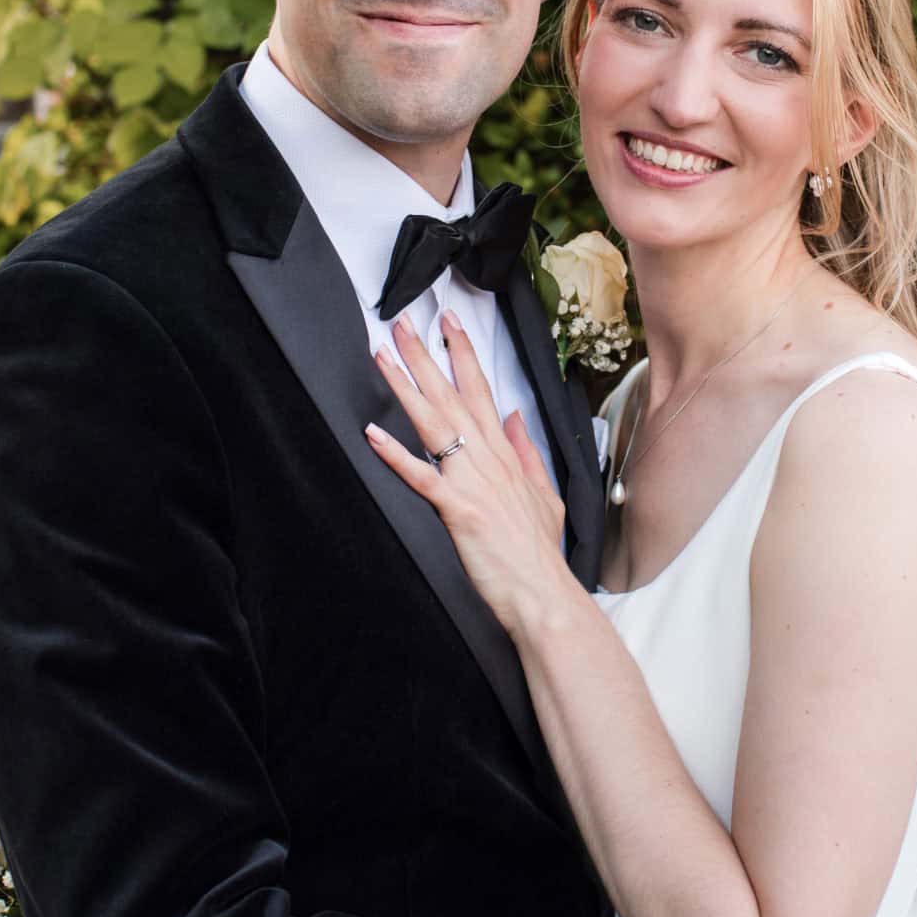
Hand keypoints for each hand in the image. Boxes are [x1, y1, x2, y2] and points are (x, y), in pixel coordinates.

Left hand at [366, 311, 572, 637]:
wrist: (544, 593)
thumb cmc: (538, 551)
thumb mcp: (544, 493)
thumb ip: (527, 452)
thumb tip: (515, 416)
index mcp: (506, 455)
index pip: (481, 391)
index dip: (463, 354)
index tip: (449, 323)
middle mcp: (489, 460)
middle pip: (452, 396)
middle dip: (426, 356)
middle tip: (403, 323)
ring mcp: (474, 482)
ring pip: (434, 424)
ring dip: (406, 387)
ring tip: (382, 357)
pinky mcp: (459, 510)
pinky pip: (422, 477)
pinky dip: (396, 455)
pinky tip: (372, 435)